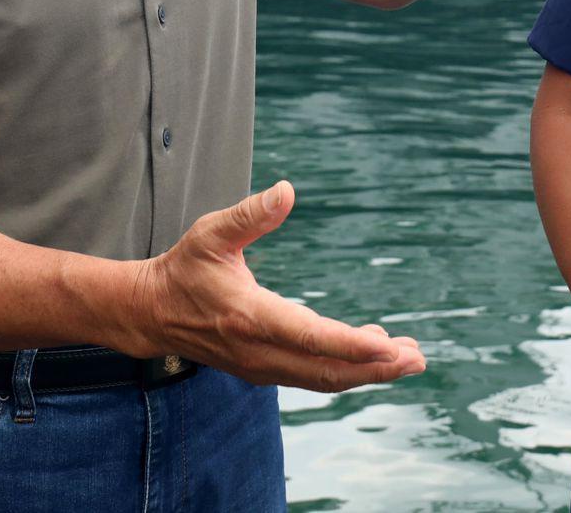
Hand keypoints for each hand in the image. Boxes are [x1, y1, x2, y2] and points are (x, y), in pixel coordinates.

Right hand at [127, 181, 425, 391]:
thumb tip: (287, 190)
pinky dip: (346, 368)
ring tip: (408, 357)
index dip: (351, 345)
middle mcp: (259, 351)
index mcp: (249, 316)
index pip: (309, 337)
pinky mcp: (265, 370)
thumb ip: (251, 214)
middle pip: (326, 370)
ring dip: (366, 372)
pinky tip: (372, 352)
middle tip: (417, 359)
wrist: (153, 314)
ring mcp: (262, 367)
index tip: (388, 347)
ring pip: (322, 379)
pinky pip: (312, 376)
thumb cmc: (186, 268)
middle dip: (375, 368)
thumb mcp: (211, 232)